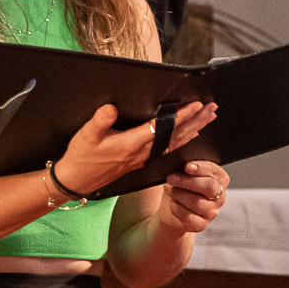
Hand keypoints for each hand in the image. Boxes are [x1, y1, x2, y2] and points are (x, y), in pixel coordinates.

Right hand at [54, 101, 216, 195]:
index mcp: (130, 145)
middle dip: (196, 121)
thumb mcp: (85, 136)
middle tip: (212, 108)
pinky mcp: (140, 161)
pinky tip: (189, 135)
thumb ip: (99, 121)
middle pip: (175, 136)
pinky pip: (168, 149)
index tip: (196, 106)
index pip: (162, 129)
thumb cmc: (80, 158)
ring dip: (193, 130)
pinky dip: (181, 140)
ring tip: (208, 118)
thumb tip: (111, 108)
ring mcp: (142, 158)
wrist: (76, 181)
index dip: (180, 117)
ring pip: (175, 143)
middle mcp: (141, 153)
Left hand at [157, 160, 230, 233]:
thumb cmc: (178, 183)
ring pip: (198, 203)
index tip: (186, 166)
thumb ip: (181, 159)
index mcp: (219, 178)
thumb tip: (172, 150)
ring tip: (170, 190)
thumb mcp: (179, 169)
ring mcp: (212, 212)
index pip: (214, 171)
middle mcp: (220, 195)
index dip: (201, 168)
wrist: (170, 206)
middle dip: (187, 181)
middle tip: (170, 178)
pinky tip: (173, 204)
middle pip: (209, 187)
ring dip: (179, 195)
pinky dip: (177, 209)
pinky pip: (190, 218)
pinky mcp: (202, 225)